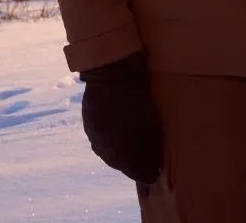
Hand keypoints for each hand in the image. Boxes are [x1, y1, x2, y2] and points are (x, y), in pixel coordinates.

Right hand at [79, 51, 163, 184]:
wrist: (111, 73)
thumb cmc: (137, 97)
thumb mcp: (151, 124)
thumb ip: (152, 149)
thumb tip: (156, 168)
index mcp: (120, 153)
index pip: (136, 173)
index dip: (148, 173)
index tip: (157, 172)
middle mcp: (104, 151)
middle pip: (122, 164)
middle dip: (135, 162)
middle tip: (147, 156)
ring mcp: (94, 139)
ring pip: (110, 153)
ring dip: (122, 151)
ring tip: (134, 141)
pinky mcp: (88, 126)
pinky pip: (102, 140)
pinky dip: (112, 139)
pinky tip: (120, 130)